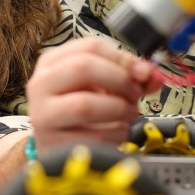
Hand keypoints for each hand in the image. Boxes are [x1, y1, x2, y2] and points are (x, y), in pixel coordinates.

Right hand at [27, 38, 159, 154]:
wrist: (58, 148)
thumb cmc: (80, 111)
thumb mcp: (102, 87)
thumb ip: (129, 77)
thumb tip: (153, 75)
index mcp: (53, 62)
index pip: (90, 46)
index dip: (123, 58)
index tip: (143, 72)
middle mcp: (41, 83)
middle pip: (84, 67)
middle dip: (120, 80)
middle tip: (136, 94)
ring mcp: (42, 114)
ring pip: (85, 104)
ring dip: (119, 109)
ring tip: (129, 114)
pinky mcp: (52, 144)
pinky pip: (93, 136)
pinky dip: (116, 134)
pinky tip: (118, 133)